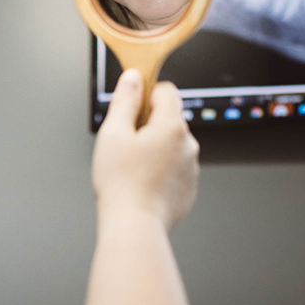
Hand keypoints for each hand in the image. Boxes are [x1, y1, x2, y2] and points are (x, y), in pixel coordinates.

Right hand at [92, 70, 199, 231]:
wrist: (135, 226)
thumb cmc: (121, 183)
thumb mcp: (113, 133)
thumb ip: (125, 101)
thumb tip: (133, 78)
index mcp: (172, 126)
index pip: (167, 91)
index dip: (145, 95)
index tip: (130, 108)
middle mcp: (188, 145)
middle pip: (168, 120)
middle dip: (147, 126)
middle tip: (124, 146)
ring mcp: (191, 169)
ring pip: (171, 146)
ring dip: (154, 150)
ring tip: (131, 170)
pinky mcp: (188, 189)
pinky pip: (174, 170)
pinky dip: (160, 172)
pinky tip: (141, 184)